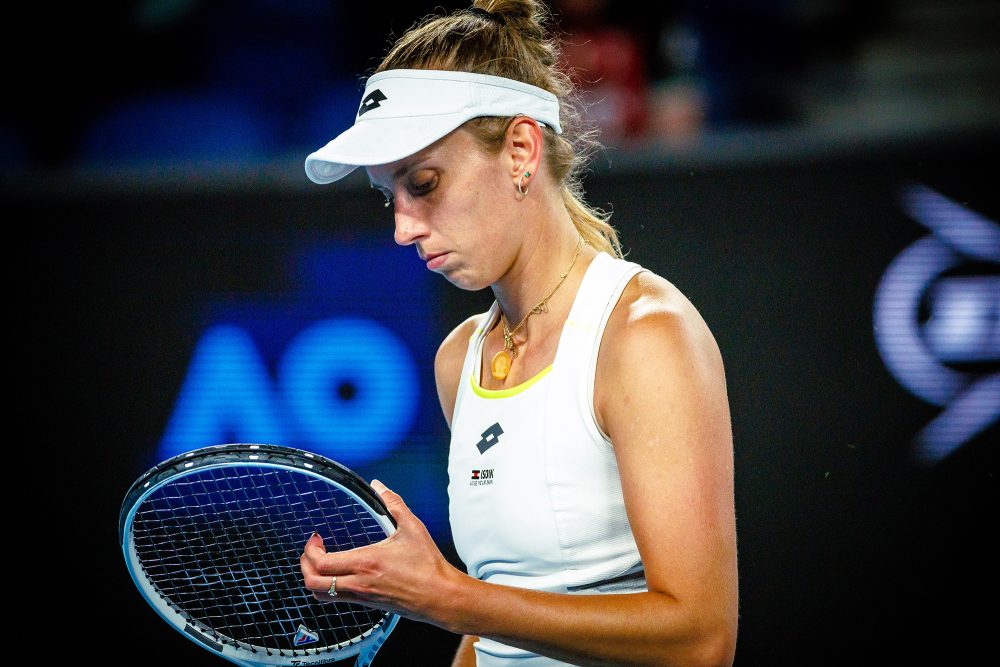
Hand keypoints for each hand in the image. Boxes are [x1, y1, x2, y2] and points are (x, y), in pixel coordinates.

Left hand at [300, 479, 465, 626]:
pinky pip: (338, 600)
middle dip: (305, 565)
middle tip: (311, 551)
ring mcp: (362, 597)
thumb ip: (394, 504)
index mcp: (366, 562)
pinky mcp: (369, 604)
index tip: (316, 538)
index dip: (310, 550)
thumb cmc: (428, 566)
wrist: (440, 596)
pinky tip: (338, 575)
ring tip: (319, 564)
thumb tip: (380, 487)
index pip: (322, 563)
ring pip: (322, 595)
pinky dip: (329, 588)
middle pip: (314, 583)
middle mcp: (359, 583)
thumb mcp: (412, 528)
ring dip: (314, 579)